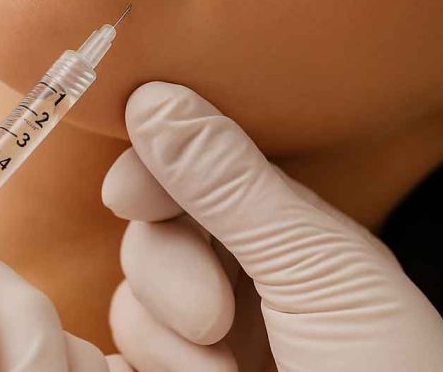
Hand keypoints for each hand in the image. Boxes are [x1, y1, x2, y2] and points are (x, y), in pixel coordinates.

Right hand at [103, 81, 442, 371]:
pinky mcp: (180, 369)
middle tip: (213, 316)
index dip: (154, 170)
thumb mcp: (314, 268)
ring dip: (167, 334)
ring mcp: (209, 328)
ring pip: (132, 290)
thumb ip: (229, 181)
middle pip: (151, 229)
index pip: (196, 165)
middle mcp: (242, 270)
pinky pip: (128, 343)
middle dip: (168, 270)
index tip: (129, 192)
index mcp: (287, 227)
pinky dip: (155, 361)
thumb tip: (156, 97)